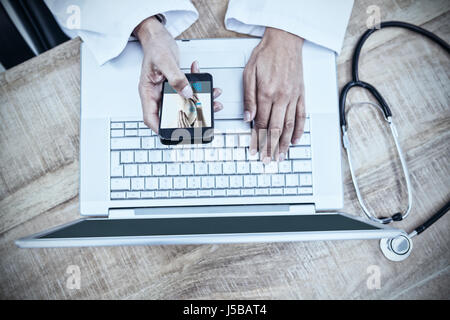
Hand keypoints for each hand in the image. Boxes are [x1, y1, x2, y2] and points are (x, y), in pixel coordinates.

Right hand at [134, 16, 222, 132]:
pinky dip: (198, 88)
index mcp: (148, 91)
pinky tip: (203, 82)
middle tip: (202, 117)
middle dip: (188, 115)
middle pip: (170, 112)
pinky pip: (187, 91)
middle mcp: (156, 93)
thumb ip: (176, 78)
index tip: (172, 133)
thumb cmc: (155, 46)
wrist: (158, 35)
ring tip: (211, 100)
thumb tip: (187, 93)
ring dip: (198, 102)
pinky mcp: (174, 85)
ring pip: (182, 103)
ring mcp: (165, 90)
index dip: (160, 127)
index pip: (150, 116)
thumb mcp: (166, 61)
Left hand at [243, 27, 304, 162]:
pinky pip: (301, 115)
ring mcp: (293, 97)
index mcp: (266, 93)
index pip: (260, 123)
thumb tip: (247, 117)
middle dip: (270, 147)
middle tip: (268, 160)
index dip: (256, 139)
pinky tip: (295, 140)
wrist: (285, 41)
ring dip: (284, 143)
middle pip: (275, 128)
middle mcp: (281, 97)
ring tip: (280, 156)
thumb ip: (249, 97)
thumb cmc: (266, 55)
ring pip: (289, 125)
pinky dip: (299, 129)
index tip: (254, 150)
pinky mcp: (301, 94)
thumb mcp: (249, 74)